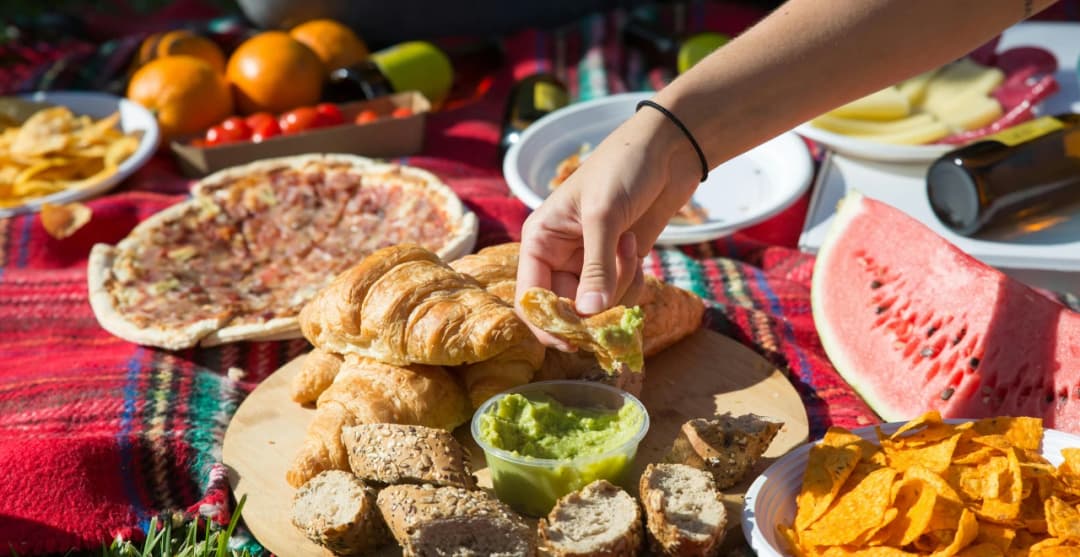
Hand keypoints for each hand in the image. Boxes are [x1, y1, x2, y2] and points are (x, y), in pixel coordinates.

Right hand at [515, 104, 701, 348]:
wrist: (666, 151)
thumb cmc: (623, 169)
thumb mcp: (604, 215)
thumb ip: (596, 267)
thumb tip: (588, 313)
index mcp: (540, 241)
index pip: (531, 298)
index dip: (547, 324)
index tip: (573, 341)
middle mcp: (559, 256)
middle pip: (566, 309)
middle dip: (593, 308)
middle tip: (616, 302)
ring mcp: (589, 262)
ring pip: (597, 305)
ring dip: (619, 287)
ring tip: (629, 248)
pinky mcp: (617, 264)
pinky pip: (620, 295)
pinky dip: (632, 283)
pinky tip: (637, 249)